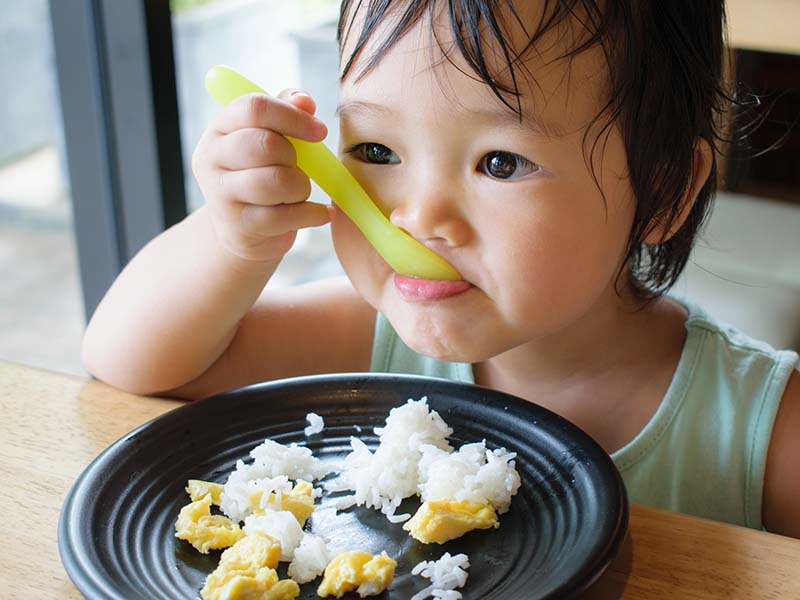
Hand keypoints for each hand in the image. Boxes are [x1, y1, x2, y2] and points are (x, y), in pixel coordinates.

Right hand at [192, 90, 330, 262]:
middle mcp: (211, 159)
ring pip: (277, 181)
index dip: (293, 116)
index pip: (253, 108)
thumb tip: (304, 100)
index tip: (319, 132)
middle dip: (294, 158)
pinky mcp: (238, 226)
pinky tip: (318, 213)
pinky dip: (311, 214)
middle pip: (265, 144)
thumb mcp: (270, 138)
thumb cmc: (261, 175)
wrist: (242, 229)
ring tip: (300, 192)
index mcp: (219, 129)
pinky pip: (285, 216)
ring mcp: (220, 195)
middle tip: (298, 168)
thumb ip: (285, 112)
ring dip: (301, 187)